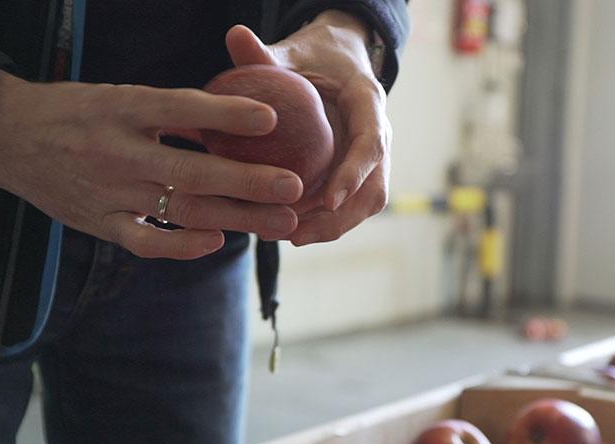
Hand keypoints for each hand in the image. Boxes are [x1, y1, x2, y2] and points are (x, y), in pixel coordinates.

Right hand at [0, 70, 303, 259]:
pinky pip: (145, 242)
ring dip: (237, 219)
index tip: (272, 118)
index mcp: (123, 109)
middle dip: (249, 182)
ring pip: (182, 211)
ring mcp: (108, 192)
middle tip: (294, 187)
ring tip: (281, 222)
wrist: (4, 137)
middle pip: (193, 172)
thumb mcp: (117, 95)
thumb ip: (170, 111)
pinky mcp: (99, 223)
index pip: (181, 109)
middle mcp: (117, 152)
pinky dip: (181, 247)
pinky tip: (218, 243)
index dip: (227, 114)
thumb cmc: (76, 111)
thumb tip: (235, 118)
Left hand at [225, 11, 390, 245]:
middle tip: (298, 233)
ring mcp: (371, 160)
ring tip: (288, 237)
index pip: (371, 143)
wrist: (335, 63)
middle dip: (341, 217)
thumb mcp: (291, 53)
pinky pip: (348, 205)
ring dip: (332, 227)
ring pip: (364, 204)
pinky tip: (286, 230)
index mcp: (369, 102)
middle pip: (374, 188)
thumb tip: (235, 35)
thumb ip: (266, 53)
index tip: (329, 200)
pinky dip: (323, 221)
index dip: (353, 174)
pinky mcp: (358, 175)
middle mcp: (378, 135)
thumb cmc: (312, 57)